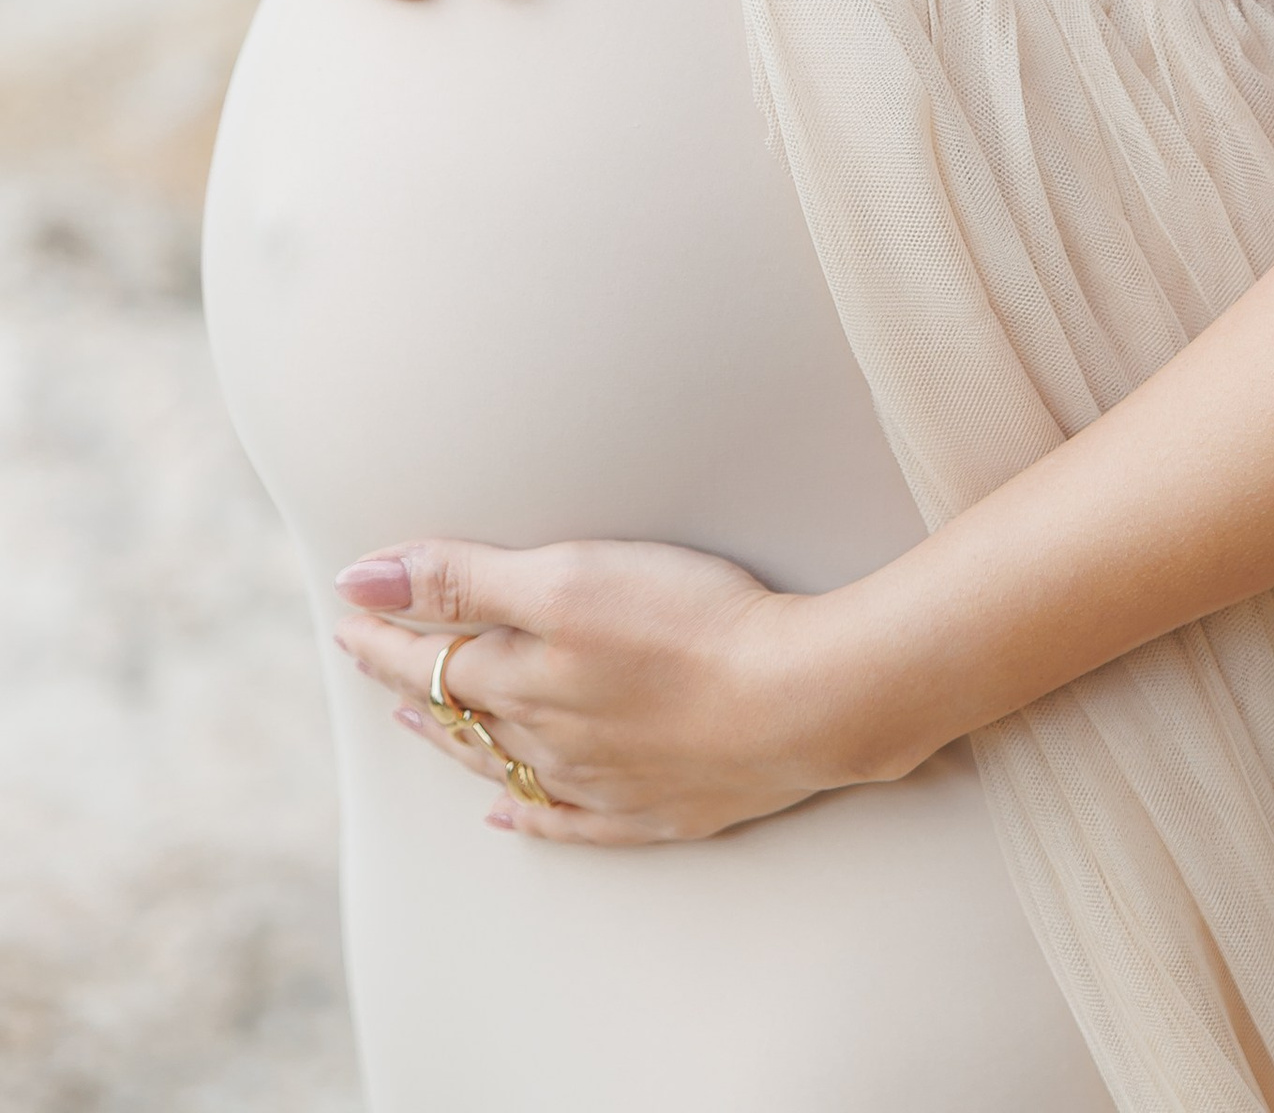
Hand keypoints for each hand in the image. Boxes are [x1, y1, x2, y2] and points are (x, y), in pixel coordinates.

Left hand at [333, 535, 851, 844]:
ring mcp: (602, 781)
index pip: (431, 658)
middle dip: (412, 683)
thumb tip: (361, 583)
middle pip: (462, 714)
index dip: (385, 634)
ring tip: (422, 723)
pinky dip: (529, 817)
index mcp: (523, 680)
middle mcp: (549, 740)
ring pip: (507, 765)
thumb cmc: (689, 625)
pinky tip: (508, 815)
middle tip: (374, 664)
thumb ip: (466, 579)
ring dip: (459, 741)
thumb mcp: (568, 577)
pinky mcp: (657, 808)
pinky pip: (570, 823)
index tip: (347, 614)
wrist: (799, 699)